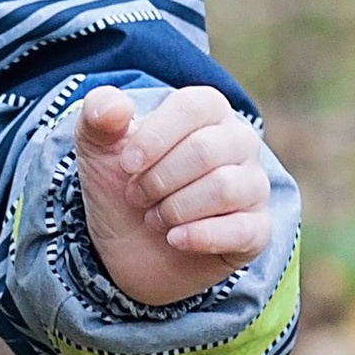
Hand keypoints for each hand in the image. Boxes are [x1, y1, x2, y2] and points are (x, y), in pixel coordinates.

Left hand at [76, 83, 270, 306]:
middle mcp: (239, 142)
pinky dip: (202, 236)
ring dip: (176, 208)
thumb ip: (98, 114)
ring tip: (154, 218)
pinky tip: (175, 239)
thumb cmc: (122, 183)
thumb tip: (116, 107)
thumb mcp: (98, 147)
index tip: (126, 164)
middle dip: (159, 179)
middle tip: (136, 196)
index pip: (194, 107)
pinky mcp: (257, 230)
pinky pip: (244, 229)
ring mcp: (252, 185)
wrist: (129, 247)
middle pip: (206, 150)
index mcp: (207, 109)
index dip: (156, 136)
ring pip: (225, 188)